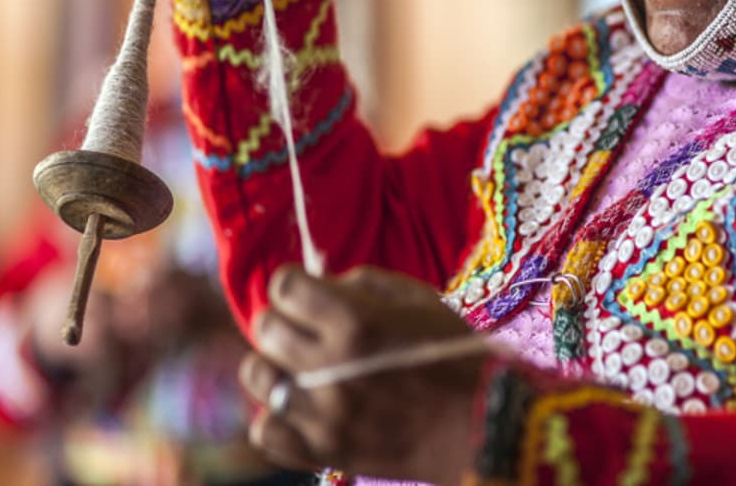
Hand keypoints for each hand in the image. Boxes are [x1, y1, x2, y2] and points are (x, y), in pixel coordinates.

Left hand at [239, 266, 491, 482]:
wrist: (480, 423)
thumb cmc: (452, 353)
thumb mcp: (416, 297)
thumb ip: (360, 283)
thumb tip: (317, 283)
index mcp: (356, 321)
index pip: (283, 286)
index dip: (293, 284)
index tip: (307, 293)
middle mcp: (330, 366)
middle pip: (265, 326)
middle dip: (283, 319)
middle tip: (306, 328)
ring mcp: (322, 414)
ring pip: (256, 375)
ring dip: (274, 363)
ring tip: (300, 367)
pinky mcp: (322, 452)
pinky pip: (264, 431)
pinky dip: (276, 416)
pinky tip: (301, 406)